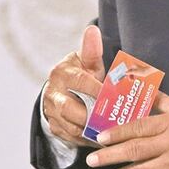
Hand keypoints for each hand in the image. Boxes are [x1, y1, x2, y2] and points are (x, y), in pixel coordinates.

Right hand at [42, 25, 104, 147]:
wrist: (63, 90)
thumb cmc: (82, 73)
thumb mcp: (87, 61)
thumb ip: (92, 50)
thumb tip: (92, 29)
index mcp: (61, 73)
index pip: (81, 82)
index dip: (99, 90)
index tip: (116, 96)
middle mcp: (53, 93)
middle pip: (71, 109)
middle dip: (93, 116)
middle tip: (115, 119)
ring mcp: (51, 112)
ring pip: (71, 126)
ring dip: (92, 131)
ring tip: (113, 131)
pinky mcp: (54, 127)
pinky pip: (71, 137)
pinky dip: (88, 139)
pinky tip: (104, 139)